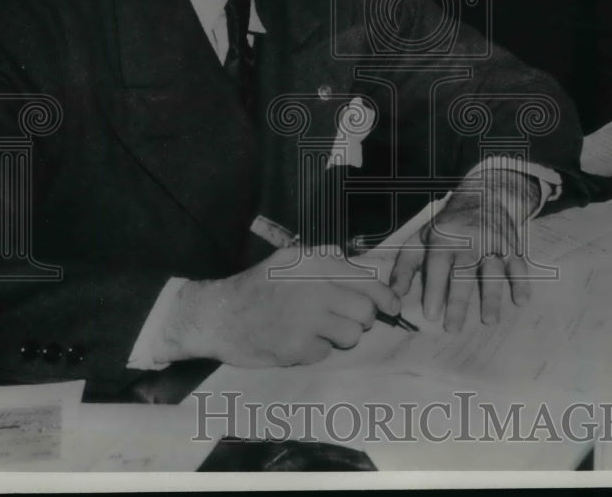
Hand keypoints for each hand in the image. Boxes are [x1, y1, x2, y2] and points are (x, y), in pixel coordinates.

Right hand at [153, 246, 400, 367]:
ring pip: (351, 336)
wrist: (219, 314)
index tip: (392, 307)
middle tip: (345, 319)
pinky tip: (297, 340)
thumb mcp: (289, 258)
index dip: (386, 297)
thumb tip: (362, 268)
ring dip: (341, 336)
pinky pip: (326, 353)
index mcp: (316, 265)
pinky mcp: (297, 348)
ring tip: (318, 329)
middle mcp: (315, 289)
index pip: (368, 281)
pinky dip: (316, 350)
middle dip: (361, 319)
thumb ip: (325, 259)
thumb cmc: (257, 286)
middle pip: (365, 312)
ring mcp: (307, 320)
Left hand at [389, 169, 538, 331]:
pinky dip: (521, 282)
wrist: (483, 197)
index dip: (434, 290)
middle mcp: (469, 241)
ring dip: (491, 295)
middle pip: (464, 274)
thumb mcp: (420, 238)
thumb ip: (405, 266)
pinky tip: (520, 300)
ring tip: (489, 320)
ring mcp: (493, 244)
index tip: (431, 315)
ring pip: (492, 271)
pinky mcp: (512, 247)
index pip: (438, 266)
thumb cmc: (446, 226)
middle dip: (458, 302)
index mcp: (444, 238)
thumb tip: (394, 295)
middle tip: (453, 328)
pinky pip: (518, 265)